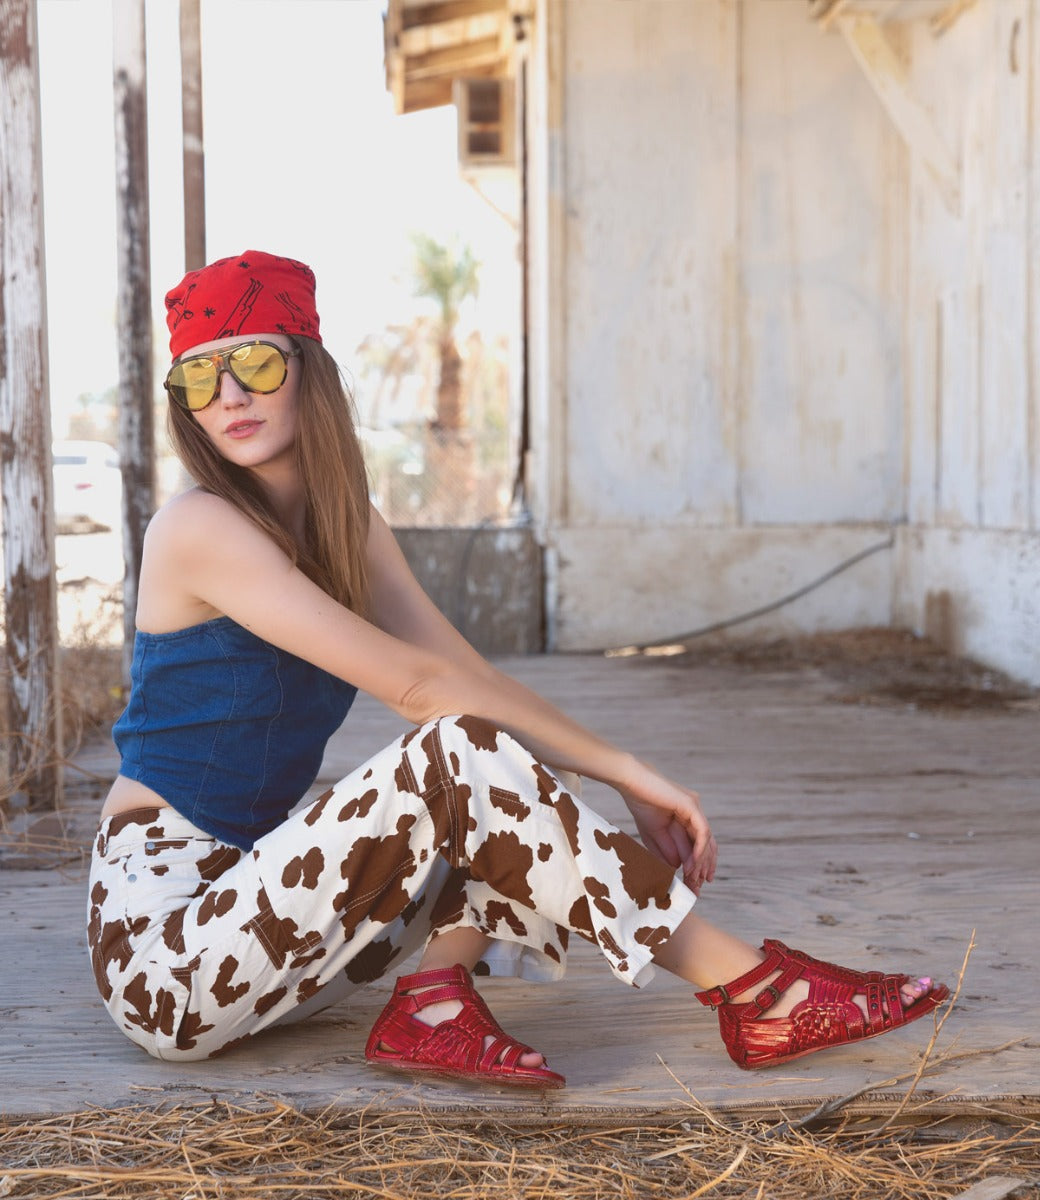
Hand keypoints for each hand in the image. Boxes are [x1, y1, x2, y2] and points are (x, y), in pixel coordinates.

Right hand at [619, 767, 716, 894]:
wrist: (630, 783)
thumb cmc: (639, 804)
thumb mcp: (653, 834)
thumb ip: (667, 850)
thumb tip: (679, 867)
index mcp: (687, 818)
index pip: (699, 844)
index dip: (698, 865)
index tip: (693, 884)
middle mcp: (694, 812)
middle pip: (707, 844)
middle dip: (702, 867)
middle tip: (696, 887)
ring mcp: (695, 807)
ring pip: (707, 840)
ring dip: (701, 861)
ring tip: (693, 878)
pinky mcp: (692, 805)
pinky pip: (703, 831)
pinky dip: (700, 849)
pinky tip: (693, 864)